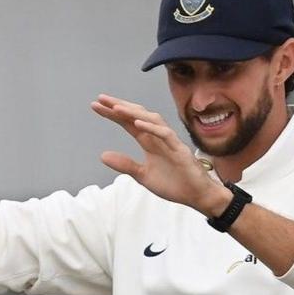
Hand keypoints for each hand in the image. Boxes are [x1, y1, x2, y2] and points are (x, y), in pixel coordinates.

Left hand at [91, 95, 228, 214]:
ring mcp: (170, 142)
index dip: (113, 114)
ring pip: (151, 120)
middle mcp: (158, 138)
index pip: (129, 123)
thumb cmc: (174, 184)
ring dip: (134, 113)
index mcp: (149, 142)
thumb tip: (102, 155)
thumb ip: (125, 165)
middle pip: (137, 116)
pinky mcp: (180, 150)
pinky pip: (165, 135)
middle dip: (120, 106)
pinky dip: (151, 128)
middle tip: (101, 98)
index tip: (96, 106)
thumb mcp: (143, 176)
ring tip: (116, 108)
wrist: (197, 196)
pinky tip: (137, 123)